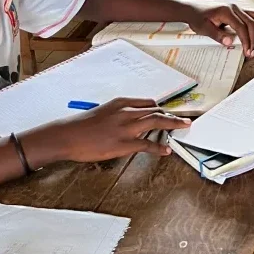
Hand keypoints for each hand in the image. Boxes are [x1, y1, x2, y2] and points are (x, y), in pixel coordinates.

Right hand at [23, 98, 191, 164]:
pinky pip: (147, 144)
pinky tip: (166, 150)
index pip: (148, 103)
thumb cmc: (82, 126)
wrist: (68, 135)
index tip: (170, 112)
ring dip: (172, 124)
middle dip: (172, 115)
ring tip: (183, 127)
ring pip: (156, 121)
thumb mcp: (102, 113)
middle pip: (156, 110)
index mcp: (120, 103)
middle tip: (184, 119)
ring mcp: (126, 127)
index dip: (161, 108)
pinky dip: (159, 147)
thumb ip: (118, 115)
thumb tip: (129, 121)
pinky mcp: (124, 143)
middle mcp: (126, 111)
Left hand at [186, 2, 253, 56]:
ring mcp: (236, 7)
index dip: (246, 40)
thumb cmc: (196, 18)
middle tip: (252, 52)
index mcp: (226, 11)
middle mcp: (234, 7)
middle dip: (253, 38)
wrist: (191, 9)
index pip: (241, 27)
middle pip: (251, 22)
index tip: (247, 51)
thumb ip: (217, 35)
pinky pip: (251, 16)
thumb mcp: (204, 28)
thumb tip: (230, 42)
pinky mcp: (236, 9)